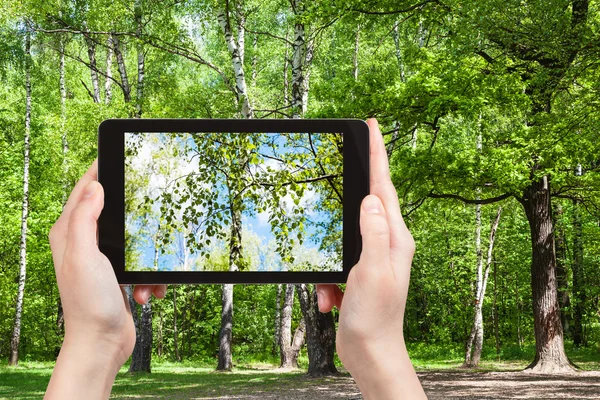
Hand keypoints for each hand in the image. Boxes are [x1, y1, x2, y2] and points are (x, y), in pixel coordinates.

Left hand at [45, 160, 164, 399]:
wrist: (102, 343)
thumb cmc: (89, 303)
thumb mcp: (85, 255)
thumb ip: (85, 219)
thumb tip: (95, 186)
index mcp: (69, 233)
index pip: (84, 190)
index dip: (100, 171)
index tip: (120, 156)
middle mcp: (84, 243)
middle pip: (113, 211)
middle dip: (135, 216)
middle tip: (152, 209)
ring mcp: (103, 260)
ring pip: (134, 240)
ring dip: (147, 258)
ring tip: (146, 278)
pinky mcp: (119, 275)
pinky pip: (142, 264)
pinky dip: (150, 278)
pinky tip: (148, 292)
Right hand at [316, 119, 424, 398]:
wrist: (370, 353)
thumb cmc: (375, 317)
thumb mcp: (372, 271)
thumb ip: (372, 232)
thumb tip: (371, 198)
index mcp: (395, 237)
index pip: (385, 187)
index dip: (378, 154)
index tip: (372, 126)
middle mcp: (387, 243)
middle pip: (365, 204)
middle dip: (348, 195)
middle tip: (341, 169)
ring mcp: (372, 257)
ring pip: (342, 236)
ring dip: (329, 261)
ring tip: (331, 291)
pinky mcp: (357, 272)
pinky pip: (334, 262)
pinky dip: (326, 280)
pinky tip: (330, 300)